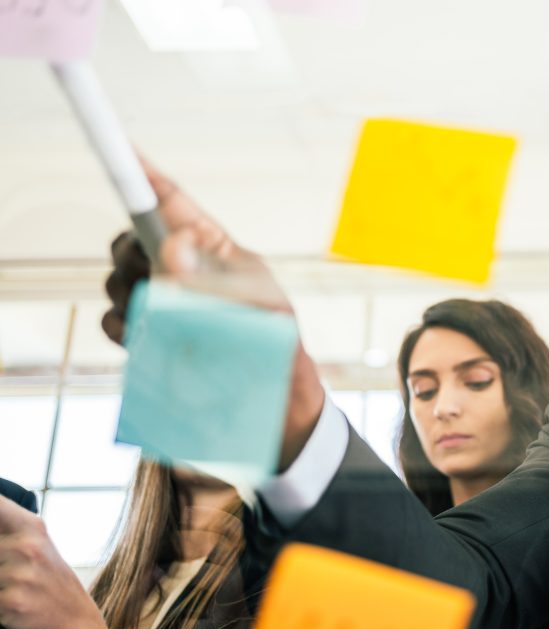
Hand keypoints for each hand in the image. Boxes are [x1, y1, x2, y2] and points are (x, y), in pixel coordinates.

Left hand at [0, 496, 114, 628]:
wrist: (71, 619)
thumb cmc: (46, 578)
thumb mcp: (34, 542)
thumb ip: (4, 527)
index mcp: (31, 526)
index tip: (2, 545)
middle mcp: (27, 546)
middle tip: (12, 572)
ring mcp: (20, 574)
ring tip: (10, 586)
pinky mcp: (11, 602)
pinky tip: (10, 601)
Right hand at [101, 161, 324, 470]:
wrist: (274, 400)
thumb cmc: (276, 342)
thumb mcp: (257, 303)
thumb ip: (213, 276)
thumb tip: (173, 244)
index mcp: (214, 248)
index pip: (173, 203)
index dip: (145, 176)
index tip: (122, 152)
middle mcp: (183, 270)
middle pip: (132, 241)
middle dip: (133, 253)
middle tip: (152, 275)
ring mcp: (164, 303)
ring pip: (119, 280)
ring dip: (132, 294)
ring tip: (165, 319)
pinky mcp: (151, 336)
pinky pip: (116, 321)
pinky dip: (125, 328)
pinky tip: (149, 340)